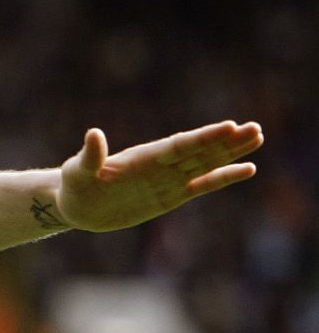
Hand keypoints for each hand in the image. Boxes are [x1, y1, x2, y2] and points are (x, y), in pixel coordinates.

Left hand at [55, 120, 262, 231]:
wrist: (76, 206)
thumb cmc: (74, 185)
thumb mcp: (77, 172)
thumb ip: (89, 156)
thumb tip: (94, 134)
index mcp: (143, 157)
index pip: (179, 146)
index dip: (203, 138)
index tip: (229, 127)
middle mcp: (160, 166)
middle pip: (199, 151)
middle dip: (226, 142)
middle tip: (256, 128)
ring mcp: (168, 180)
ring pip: (205, 164)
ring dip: (231, 153)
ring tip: (258, 138)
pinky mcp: (170, 197)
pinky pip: (201, 186)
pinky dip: (222, 178)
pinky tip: (247, 169)